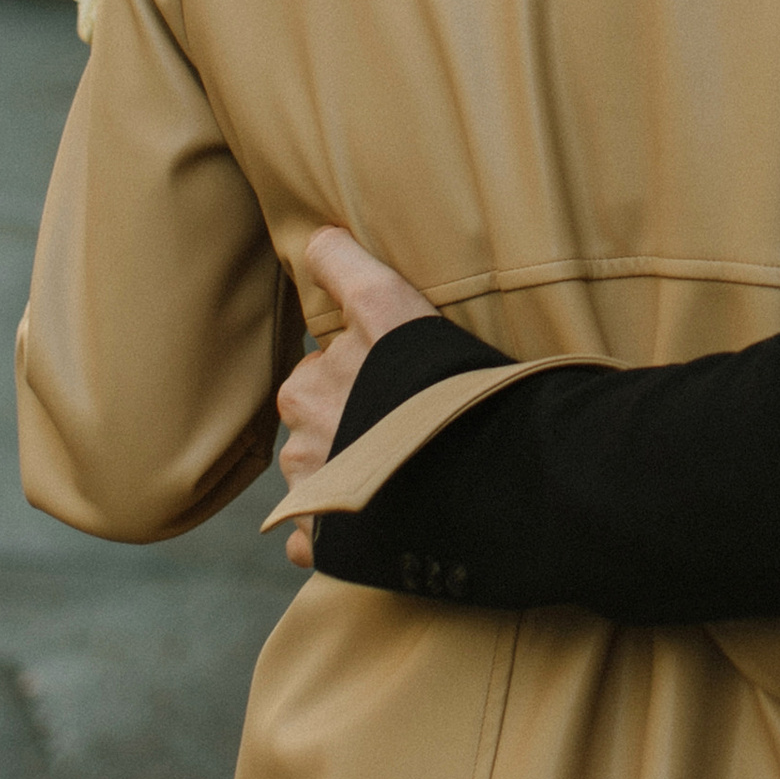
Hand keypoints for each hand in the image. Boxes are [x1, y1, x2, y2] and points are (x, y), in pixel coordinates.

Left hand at [275, 226, 440, 569]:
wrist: (476, 479)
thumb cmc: (439, 384)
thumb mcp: (391, 302)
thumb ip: (343, 267)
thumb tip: (313, 240)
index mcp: (309, 376)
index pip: (321, 357)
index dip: (357, 357)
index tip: (384, 368)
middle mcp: (303, 430)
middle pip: (320, 409)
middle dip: (349, 410)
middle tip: (404, 416)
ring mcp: (307, 488)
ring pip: (318, 465)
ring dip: (348, 463)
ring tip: (406, 464)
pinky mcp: (319, 538)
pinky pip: (318, 528)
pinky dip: (341, 524)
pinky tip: (384, 513)